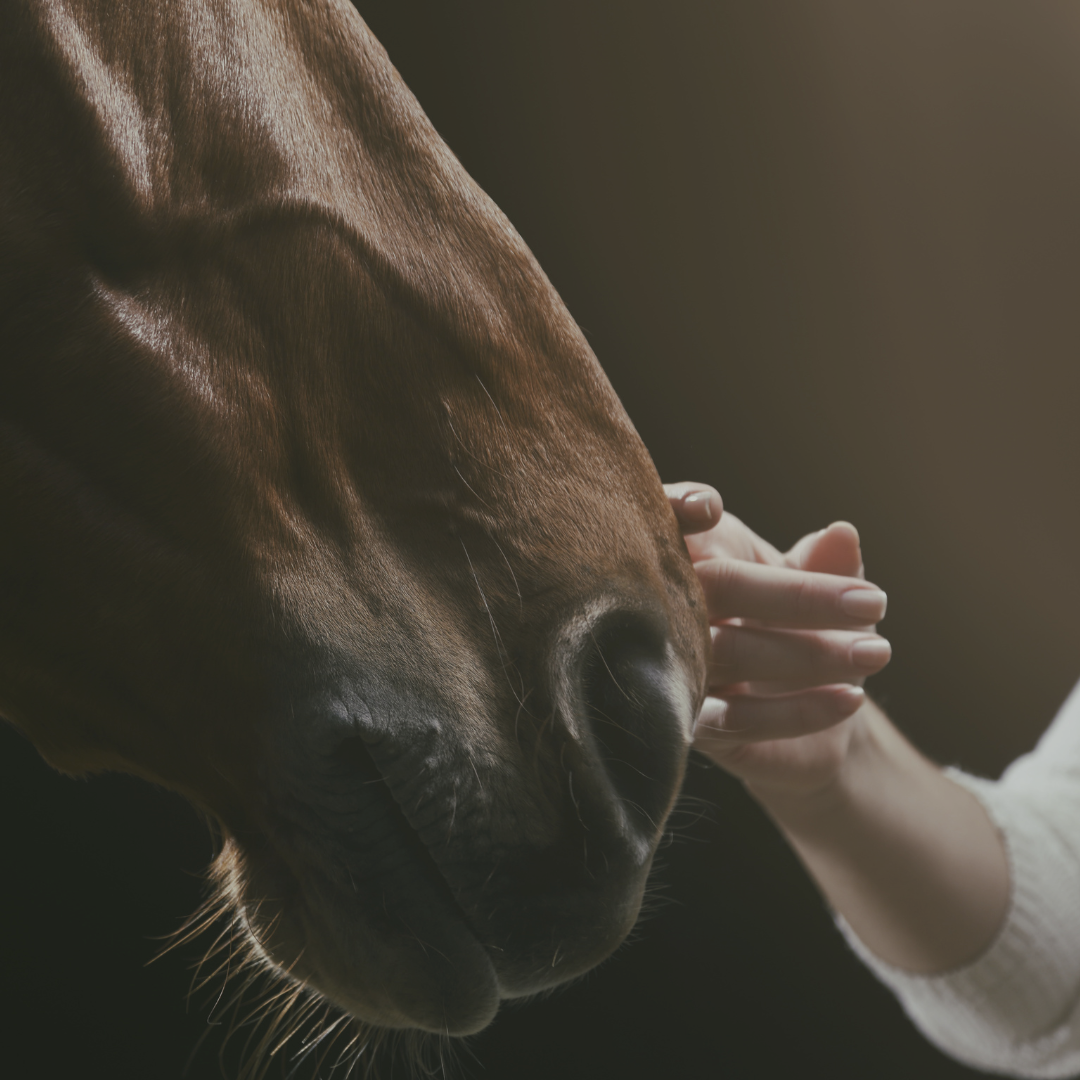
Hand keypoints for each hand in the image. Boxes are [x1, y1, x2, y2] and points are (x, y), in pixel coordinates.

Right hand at [665, 482, 890, 798]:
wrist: (815, 711)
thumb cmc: (804, 626)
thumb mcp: (822, 587)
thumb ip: (828, 562)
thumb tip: (842, 533)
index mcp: (695, 553)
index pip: (671, 520)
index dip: (680, 504)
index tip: (713, 508)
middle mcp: (672, 606)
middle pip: (719, 586)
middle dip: (798, 595)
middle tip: (874, 603)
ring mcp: (675, 666)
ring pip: (732, 652)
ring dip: (810, 654)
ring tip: (876, 651)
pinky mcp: (693, 724)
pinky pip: (738, 718)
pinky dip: (797, 711)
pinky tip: (850, 699)